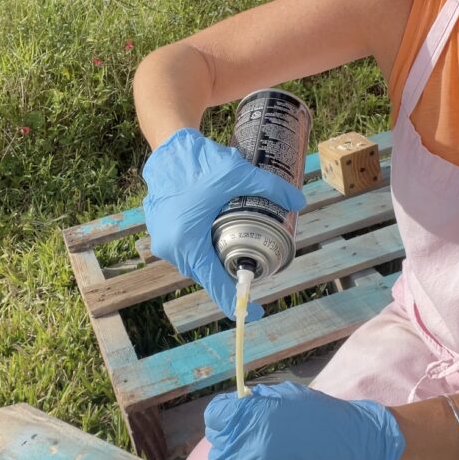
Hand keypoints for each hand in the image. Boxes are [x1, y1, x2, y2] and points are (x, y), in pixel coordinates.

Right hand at [142, 128, 305, 319]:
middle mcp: (170, 248)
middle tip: (253, 264)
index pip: (215, 283)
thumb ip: (270, 189)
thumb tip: (299, 201)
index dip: (236, 301)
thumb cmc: (199, 162)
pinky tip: (215, 231)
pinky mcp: (159, 231)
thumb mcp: (239, 175)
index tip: (254, 312)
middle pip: (207, 271)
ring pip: (195, 260)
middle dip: (229, 270)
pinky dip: (201, 245)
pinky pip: (185, 248)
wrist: (168, 147)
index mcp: (187, 242)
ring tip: (236, 245)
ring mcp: (161, 241)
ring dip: (214, 256)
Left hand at [204, 381, 405, 459]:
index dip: (222, 418)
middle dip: (228, 444)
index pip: (215, 417)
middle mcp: (250, 445)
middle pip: (218, 449)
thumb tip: (235, 407)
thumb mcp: (286, 395)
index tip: (229, 421)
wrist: (354, 446)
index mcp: (252, 416)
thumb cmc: (321, 415)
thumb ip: (256, 401)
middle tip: (243, 443)